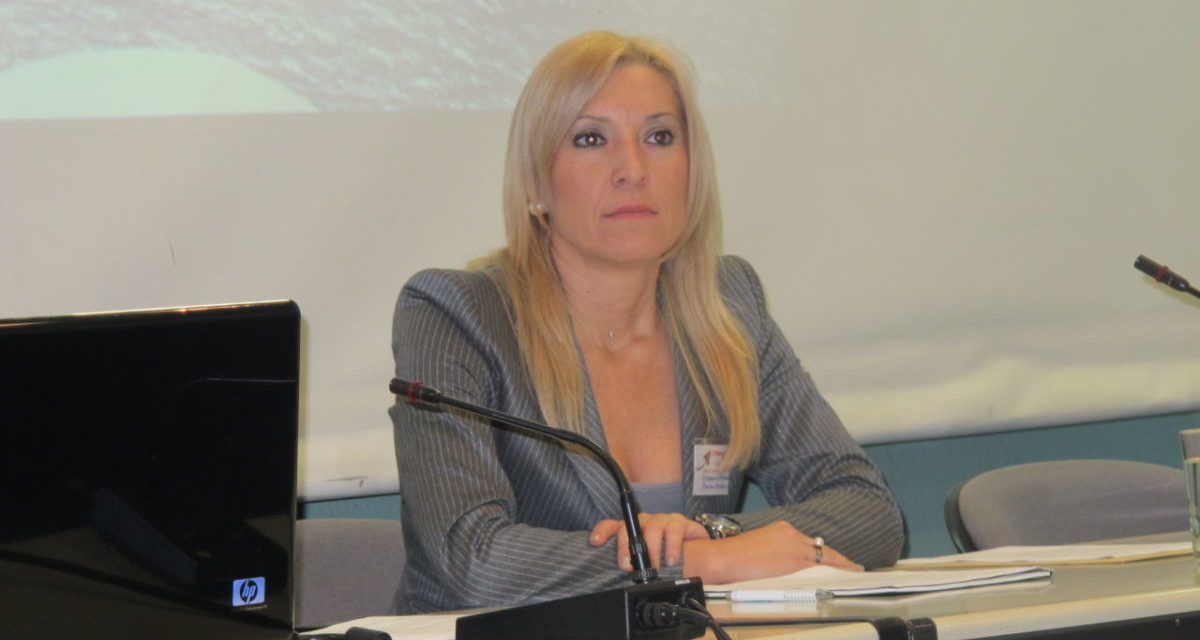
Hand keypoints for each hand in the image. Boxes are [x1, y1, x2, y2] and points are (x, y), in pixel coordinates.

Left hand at [589, 512, 708, 570]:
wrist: (695, 548)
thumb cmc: (665, 555)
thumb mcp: (645, 561)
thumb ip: (632, 565)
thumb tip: (613, 581)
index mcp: (631, 529)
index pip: (612, 526)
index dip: (602, 532)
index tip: (594, 542)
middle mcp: (644, 522)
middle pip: (630, 526)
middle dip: (625, 546)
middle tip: (625, 566)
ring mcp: (662, 520)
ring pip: (652, 527)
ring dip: (652, 550)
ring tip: (654, 567)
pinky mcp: (680, 522)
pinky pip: (674, 530)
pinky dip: (673, 546)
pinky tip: (672, 559)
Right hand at [683, 521, 861, 583]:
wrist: (724, 558)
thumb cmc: (734, 557)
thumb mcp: (759, 546)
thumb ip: (775, 552)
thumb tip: (782, 564)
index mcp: (782, 529)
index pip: (808, 542)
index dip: (822, 552)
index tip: (831, 557)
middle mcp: (792, 534)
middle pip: (821, 548)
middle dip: (837, 558)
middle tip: (852, 567)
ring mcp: (795, 547)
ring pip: (826, 556)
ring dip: (841, 565)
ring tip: (854, 572)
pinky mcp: (795, 560)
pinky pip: (822, 567)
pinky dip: (836, 572)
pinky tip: (846, 576)